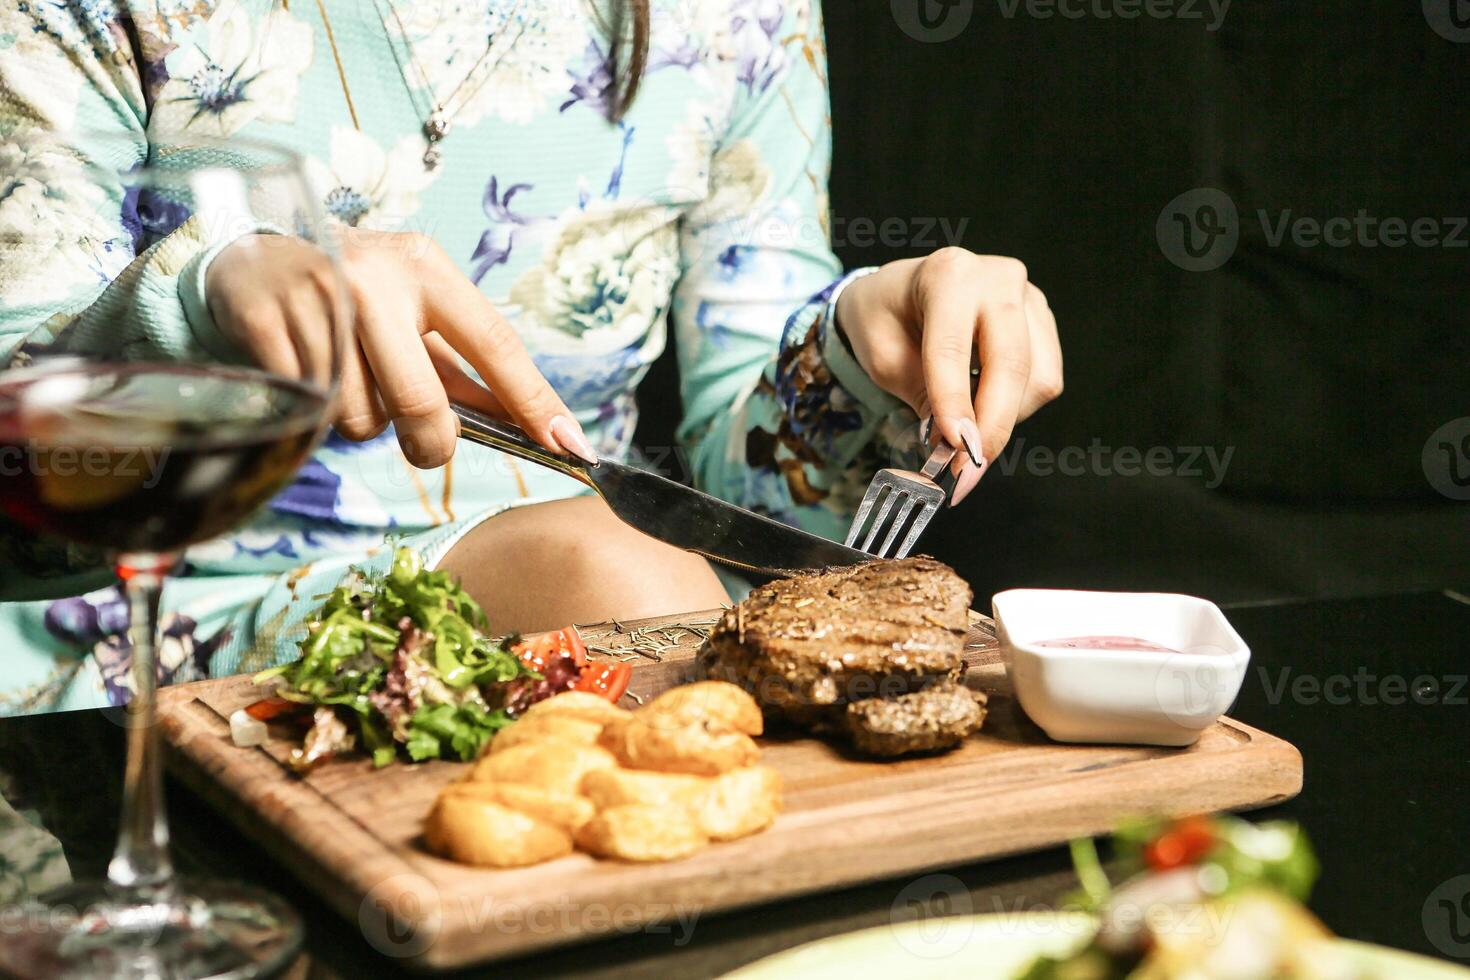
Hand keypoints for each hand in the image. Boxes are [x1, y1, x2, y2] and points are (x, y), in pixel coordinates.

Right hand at [205, 229, 595, 468]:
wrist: (251, 258)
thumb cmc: (355, 296)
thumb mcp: (415, 313)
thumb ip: (464, 370)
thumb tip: (533, 426)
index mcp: (426, 269)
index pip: (494, 344)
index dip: (533, 400)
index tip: (569, 444)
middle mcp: (373, 278)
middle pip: (421, 402)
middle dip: (430, 442)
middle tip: (426, 446)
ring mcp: (315, 298)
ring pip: (360, 419)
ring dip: (361, 422)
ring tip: (348, 382)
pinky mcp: (262, 321)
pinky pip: (309, 411)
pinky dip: (313, 412)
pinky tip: (306, 373)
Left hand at [834, 248, 1062, 504]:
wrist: (900, 291)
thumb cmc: (887, 318)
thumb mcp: (883, 356)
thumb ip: (920, 396)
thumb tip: (957, 445)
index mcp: (948, 275)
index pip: (954, 348)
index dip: (955, 404)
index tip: (954, 449)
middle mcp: (997, 278)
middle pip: (1011, 364)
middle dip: (991, 427)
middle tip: (967, 472)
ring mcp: (1028, 298)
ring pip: (1037, 379)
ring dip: (1002, 419)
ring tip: (963, 429)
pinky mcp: (1043, 321)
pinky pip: (1044, 380)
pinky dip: (1015, 407)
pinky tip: (983, 404)